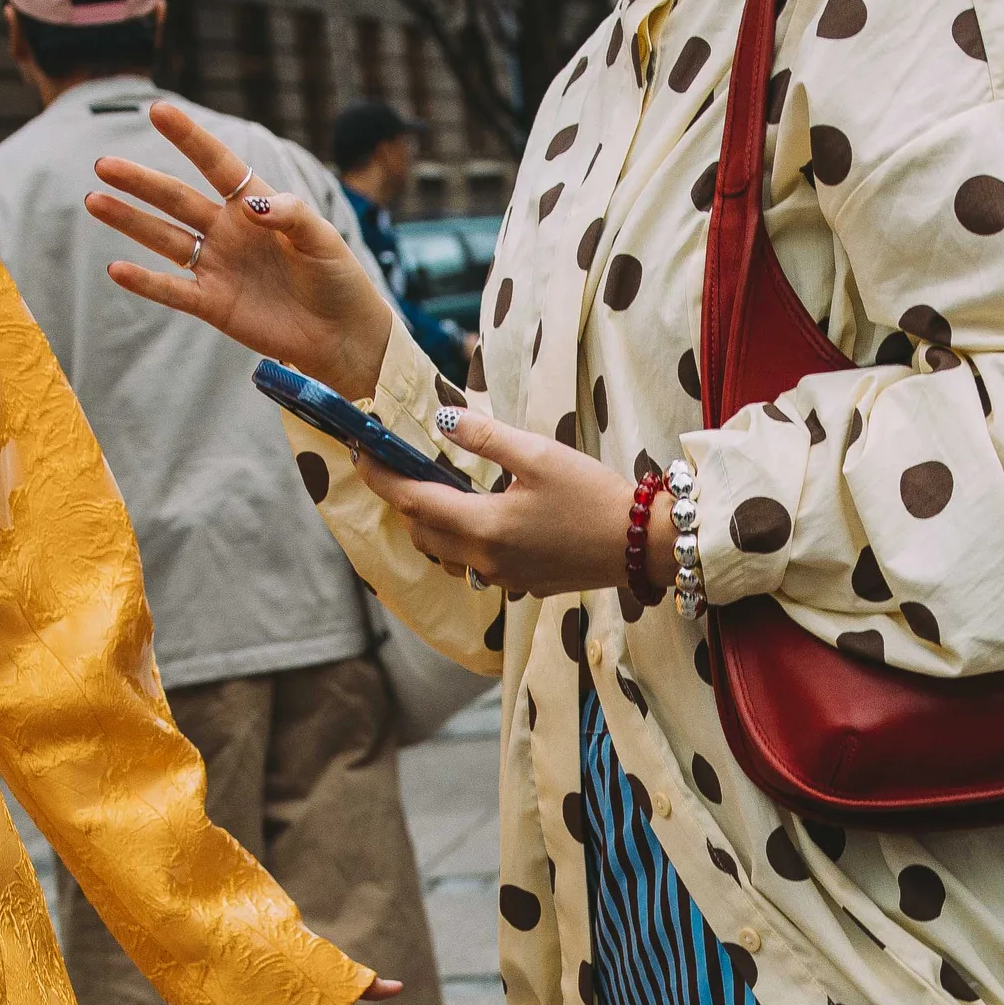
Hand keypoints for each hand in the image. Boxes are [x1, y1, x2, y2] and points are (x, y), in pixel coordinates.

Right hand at [86, 103, 394, 399]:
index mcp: (256, 204)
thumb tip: (250, 206)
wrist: (340, 335)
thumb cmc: (337, 278)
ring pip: (164, 238)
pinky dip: (145, 281)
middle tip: (104, 164)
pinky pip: (172, 290)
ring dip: (129, 221)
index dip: (188, 138)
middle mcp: (228, 230)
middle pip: (176, 199)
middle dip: (141, 182)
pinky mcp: (213, 304)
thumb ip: (291, 215)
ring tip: (94, 200)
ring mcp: (217, 266)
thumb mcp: (322, 238)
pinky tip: (116, 268)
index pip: (216, 164)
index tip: (158, 111)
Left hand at [357, 402, 659, 597]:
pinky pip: (474, 566)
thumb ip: (487, 437)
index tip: (362, 454)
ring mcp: (503, 578)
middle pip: (421, 532)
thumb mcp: (540, 454)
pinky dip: (462, 542)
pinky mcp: (522, 584)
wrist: (641, 546)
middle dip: (405, 501)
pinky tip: (483, 517)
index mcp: (484, 526)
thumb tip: (442, 419)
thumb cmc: (594, 496)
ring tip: (440, 491)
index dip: (381, 477)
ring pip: (445, 554)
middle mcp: (485, 560)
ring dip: (432, 525)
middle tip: (401, 466)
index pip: (412, 501)